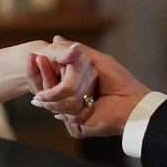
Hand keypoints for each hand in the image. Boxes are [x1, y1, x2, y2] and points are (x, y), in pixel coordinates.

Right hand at [34, 40, 149, 138]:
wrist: (133, 103)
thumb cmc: (119, 80)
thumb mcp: (96, 61)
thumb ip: (75, 51)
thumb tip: (55, 38)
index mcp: (74, 89)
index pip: (50, 82)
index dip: (40, 71)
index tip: (34, 56)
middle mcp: (71, 103)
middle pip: (46, 94)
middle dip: (43, 76)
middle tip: (37, 59)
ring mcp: (73, 116)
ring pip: (53, 105)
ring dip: (59, 89)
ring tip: (74, 79)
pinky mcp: (77, 128)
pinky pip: (64, 115)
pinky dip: (70, 103)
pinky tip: (83, 98)